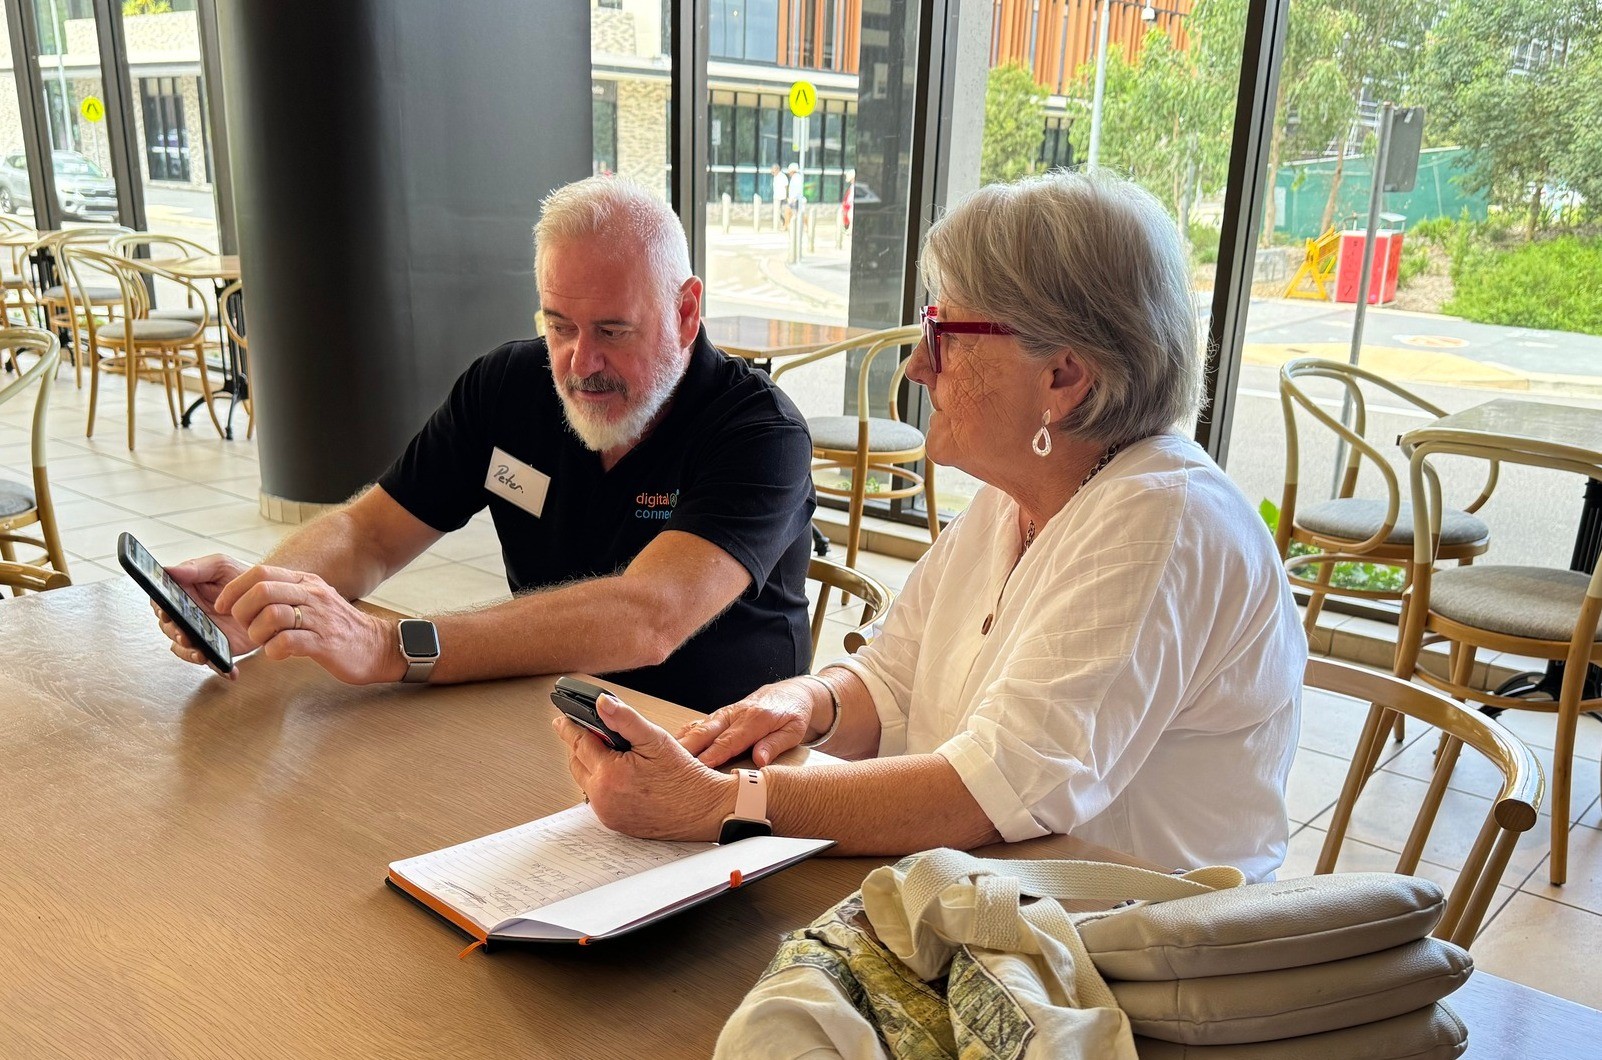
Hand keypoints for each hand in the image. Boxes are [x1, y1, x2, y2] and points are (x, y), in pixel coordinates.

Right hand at [153, 553, 254, 675]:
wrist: (268, 594)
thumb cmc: (239, 576)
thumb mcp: (220, 566)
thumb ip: (195, 568)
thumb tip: (167, 570)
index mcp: (183, 595)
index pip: (161, 603)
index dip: (159, 608)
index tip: (165, 611)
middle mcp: (187, 617)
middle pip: (170, 628)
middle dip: (175, 633)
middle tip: (185, 635)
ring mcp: (202, 634)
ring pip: (186, 648)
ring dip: (190, 653)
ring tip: (202, 654)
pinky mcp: (219, 648)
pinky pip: (214, 662)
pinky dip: (220, 668)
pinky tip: (230, 672)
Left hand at [215, 565, 402, 684]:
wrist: (377, 646)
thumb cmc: (338, 627)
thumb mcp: (314, 600)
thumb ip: (286, 595)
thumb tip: (248, 596)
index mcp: (306, 583)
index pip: (261, 573)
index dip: (234, 589)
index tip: (224, 606)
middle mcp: (312, 595)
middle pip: (262, 591)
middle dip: (242, 611)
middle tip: (245, 627)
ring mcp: (319, 619)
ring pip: (272, 615)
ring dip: (257, 633)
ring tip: (263, 642)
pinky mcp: (324, 643)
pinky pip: (287, 642)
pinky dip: (273, 651)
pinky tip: (278, 654)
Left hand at [554, 694, 735, 841]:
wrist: (706, 809)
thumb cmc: (685, 777)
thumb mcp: (655, 739)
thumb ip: (624, 719)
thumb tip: (602, 703)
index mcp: (609, 775)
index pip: (579, 743)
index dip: (569, 727)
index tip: (561, 720)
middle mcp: (603, 798)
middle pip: (577, 764)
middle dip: (581, 746)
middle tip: (593, 733)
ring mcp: (608, 814)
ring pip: (587, 782)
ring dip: (591, 766)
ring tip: (614, 754)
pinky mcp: (616, 824)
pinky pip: (599, 799)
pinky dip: (603, 784)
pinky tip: (623, 776)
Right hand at [676, 679, 820, 767]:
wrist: (789, 693)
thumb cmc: (793, 715)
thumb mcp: (794, 731)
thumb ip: (776, 744)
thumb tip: (760, 760)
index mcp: (755, 719)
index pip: (730, 740)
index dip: (713, 754)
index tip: (698, 767)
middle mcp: (735, 714)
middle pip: (706, 732)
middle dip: (687, 748)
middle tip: (669, 763)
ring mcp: (724, 714)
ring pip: (697, 728)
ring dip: (679, 742)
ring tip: (660, 756)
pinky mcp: (719, 716)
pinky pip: (697, 725)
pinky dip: (683, 734)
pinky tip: (667, 746)